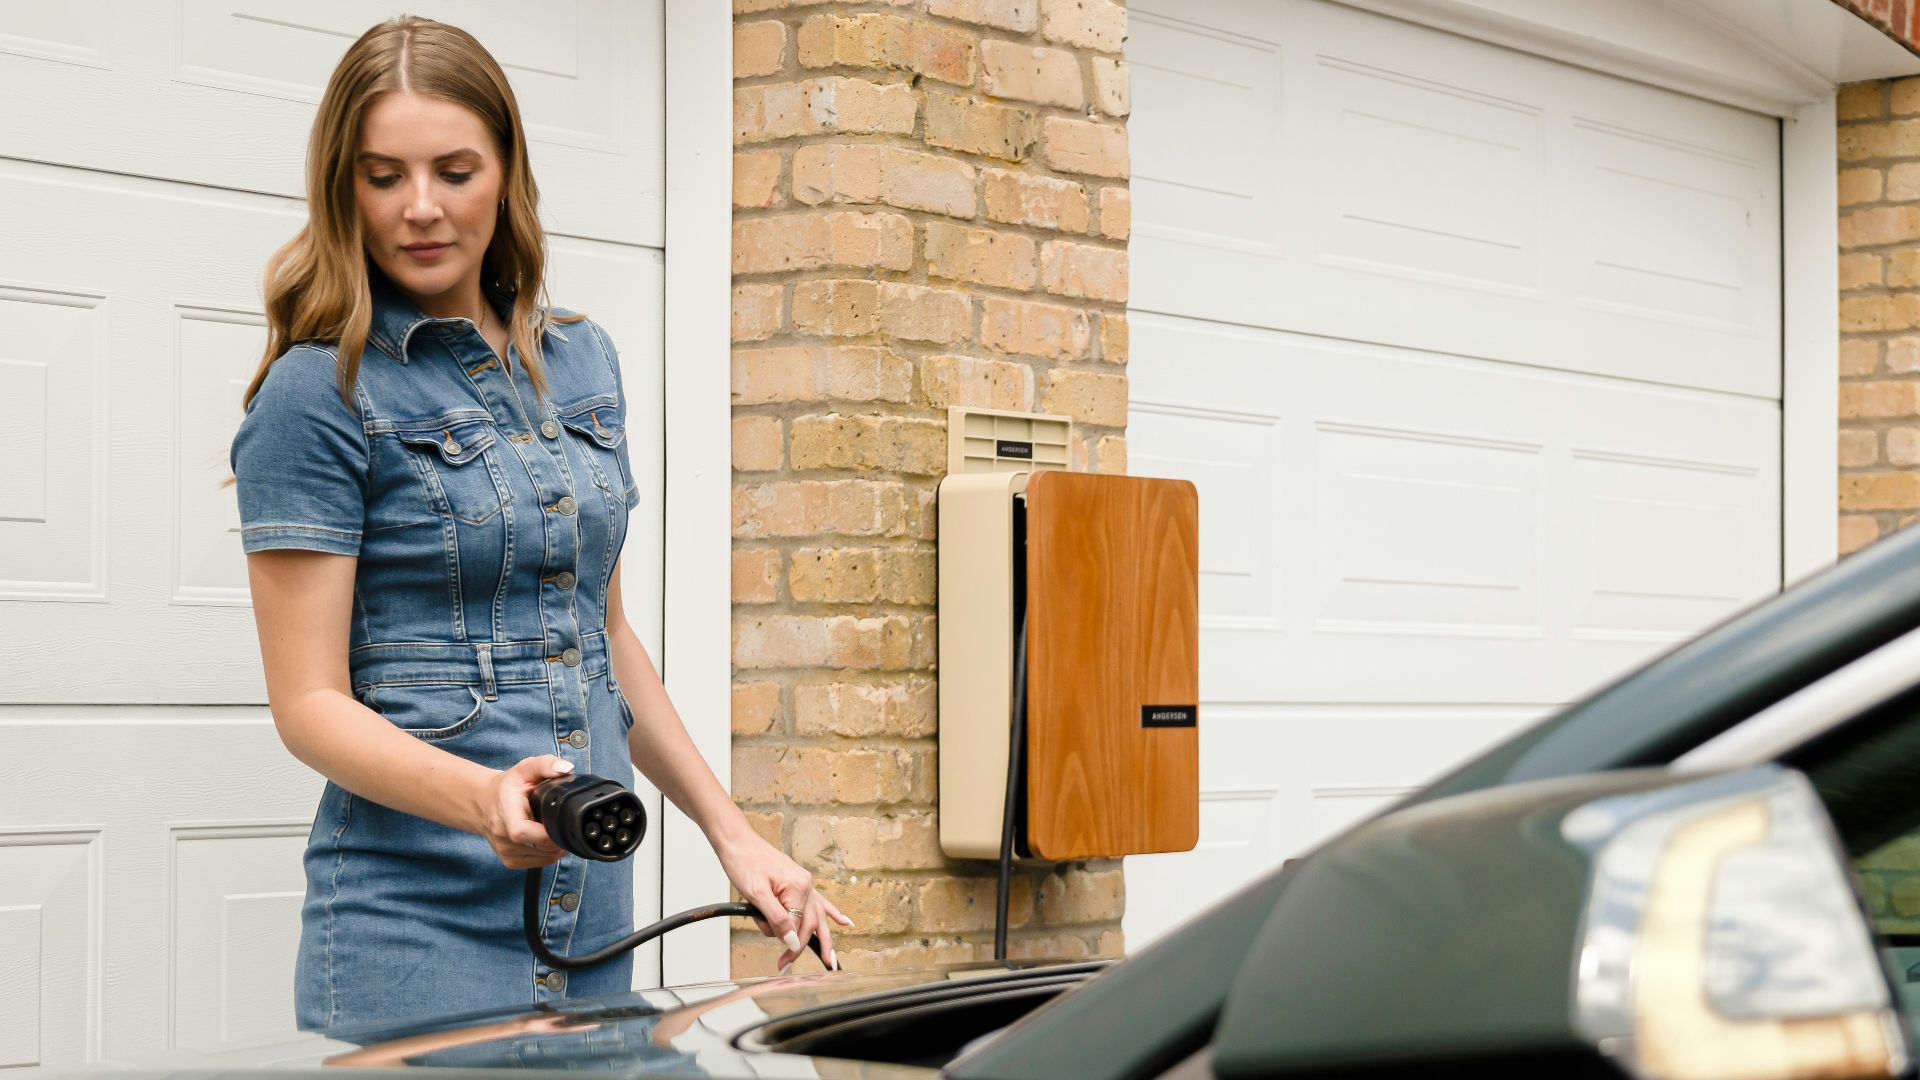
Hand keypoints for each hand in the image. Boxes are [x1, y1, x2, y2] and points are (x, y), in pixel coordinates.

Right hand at [478, 755, 573, 869]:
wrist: (484, 803)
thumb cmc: (508, 787)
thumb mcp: (525, 768)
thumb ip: (546, 764)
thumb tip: (566, 768)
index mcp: (506, 812)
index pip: (522, 832)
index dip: (547, 833)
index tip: (560, 822)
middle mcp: (502, 836)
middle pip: (540, 847)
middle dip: (560, 836)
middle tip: (564, 821)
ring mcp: (505, 852)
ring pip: (544, 858)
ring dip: (557, 846)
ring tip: (554, 827)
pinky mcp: (509, 862)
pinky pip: (539, 863)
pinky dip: (549, 853)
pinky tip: (547, 838)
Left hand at [717, 831, 852, 971]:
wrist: (737, 841)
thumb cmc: (743, 862)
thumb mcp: (756, 894)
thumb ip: (776, 918)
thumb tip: (792, 942)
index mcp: (798, 888)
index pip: (798, 927)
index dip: (788, 945)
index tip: (780, 962)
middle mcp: (806, 885)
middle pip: (810, 924)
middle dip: (801, 947)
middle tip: (788, 965)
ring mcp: (804, 882)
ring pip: (818, 916)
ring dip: (822, 937)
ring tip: (830, 959)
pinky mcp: (798, 881)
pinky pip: (819, 901)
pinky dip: (831, 913)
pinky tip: (845, 923)